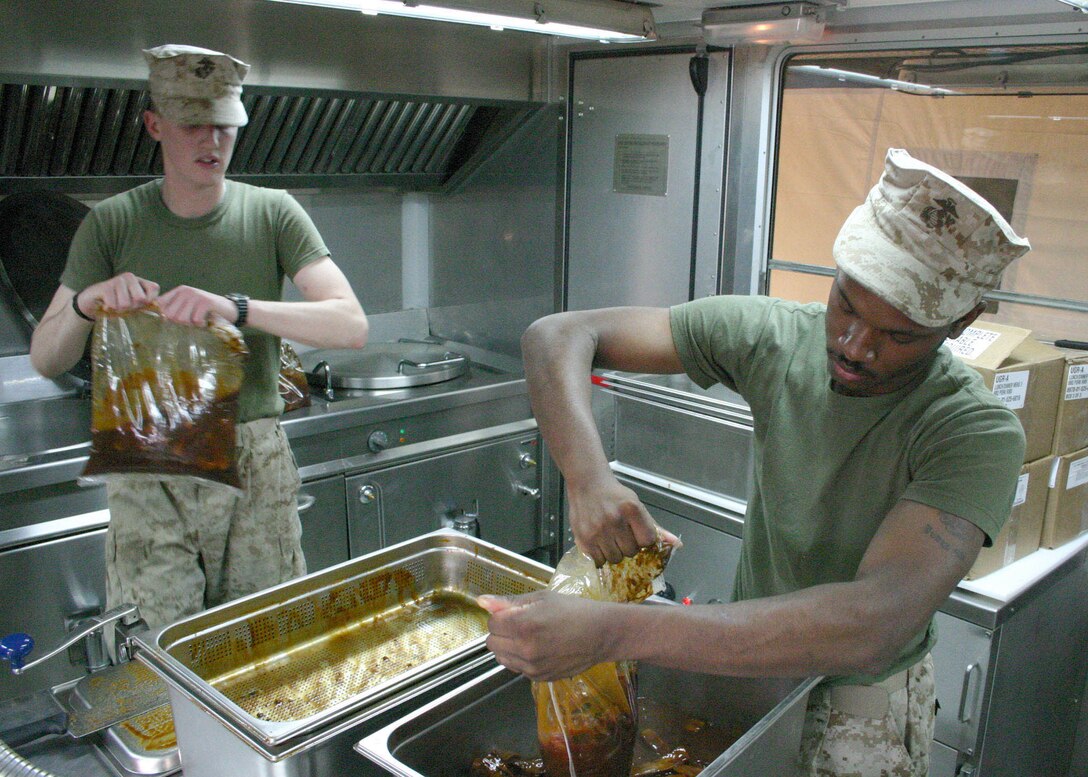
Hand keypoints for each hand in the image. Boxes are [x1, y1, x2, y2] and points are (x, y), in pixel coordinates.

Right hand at [80, 272, 158, 313]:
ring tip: (115, 304)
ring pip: (126, 303)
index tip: (139, 304)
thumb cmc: (118, 304)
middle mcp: (130, 277)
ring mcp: (117, 280)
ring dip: (119, 309)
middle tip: (124, 305)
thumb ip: (148, 304)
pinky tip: (106, 303)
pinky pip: (114, 305)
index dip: (148, 301)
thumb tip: (162, 311)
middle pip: (140, 298)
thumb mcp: (135, 304)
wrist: (93, 302)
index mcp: (140, 281)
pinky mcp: (105, 286)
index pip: (155, 289)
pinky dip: (110, 308)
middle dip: (132, 307)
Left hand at [156, 285, 236, 325]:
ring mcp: (196, 295)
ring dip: (190, 325)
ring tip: (198, 321)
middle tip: (190, 322)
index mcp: (179, 291)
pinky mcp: (206, 302)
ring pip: (181, 318)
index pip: (161, 304)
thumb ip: (175, 310)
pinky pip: (195, 320)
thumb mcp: (189, 307)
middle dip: (179, 323)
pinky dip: (200, 325)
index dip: (163, 316)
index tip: (173, 322)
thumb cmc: (208, 311)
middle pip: (170, 314)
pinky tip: (205, 322)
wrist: (231, 309)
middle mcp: (186, 291)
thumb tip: (160, 319)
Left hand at [478, 591, 612, 680]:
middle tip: (521, 624)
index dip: (502, 615)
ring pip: (501, 657)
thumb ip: (509, 602)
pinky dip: (520, 658)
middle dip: (502, 631)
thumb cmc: (573, 610)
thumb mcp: (541, 598)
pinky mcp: (538, 678)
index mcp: (523, 625)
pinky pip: (516, 668)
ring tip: (529, 637)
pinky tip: (538, 648)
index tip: (517, 612)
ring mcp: (531, 667)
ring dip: (508, 646)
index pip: (492, 623)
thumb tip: (482, 601)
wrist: (601, 634)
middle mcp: (525, 649)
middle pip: (492, 642)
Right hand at [567, 475, 660, 565]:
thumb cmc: (614, 495)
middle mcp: (615, 520)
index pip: (648, 540)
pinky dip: (600, 556)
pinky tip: (599, 543)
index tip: (636, 534)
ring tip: (608, 538)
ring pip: (615, 558)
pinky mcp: (583, 539)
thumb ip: (655, 527)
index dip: (643, 540)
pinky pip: (598, 561)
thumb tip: (678, 545)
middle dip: (628, 546)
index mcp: (632, 509)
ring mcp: (598, 531)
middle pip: (631, 552)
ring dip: (614, 552)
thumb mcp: (637, 505)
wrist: (587, 483)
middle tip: (620, 535)